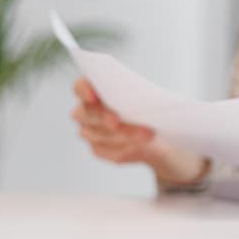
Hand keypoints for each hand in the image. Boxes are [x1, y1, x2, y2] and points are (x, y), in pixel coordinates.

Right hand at [71, 78, 208, 184]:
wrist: (158, 128)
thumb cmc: (148, 104)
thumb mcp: (147, 95)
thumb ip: (139, 94)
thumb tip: (146, 99)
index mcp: (93, 88)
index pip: (80, 87)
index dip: (84, 91)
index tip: (93, 96)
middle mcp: (85, 111)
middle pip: (89, 113)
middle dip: (105, 117)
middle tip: (118, 121)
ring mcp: (89, 132)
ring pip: (101, 135)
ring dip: (124, 135)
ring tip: (146, 135)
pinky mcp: (99, 149)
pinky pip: (110, 152)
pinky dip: (127, 149)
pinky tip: (141, 146)